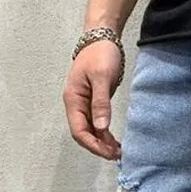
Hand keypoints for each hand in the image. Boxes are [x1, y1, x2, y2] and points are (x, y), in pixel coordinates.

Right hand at [63, 40, 123, 160]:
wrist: (102, 36)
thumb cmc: (100, 54)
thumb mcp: (102, 77)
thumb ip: (101, 103)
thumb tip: (101, 128)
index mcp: (73, 100)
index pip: (79, 131)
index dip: (93, 144)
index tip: (108, 153)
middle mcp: (76, 105)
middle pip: (83, 133)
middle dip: (98, 146)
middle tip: (116, 155)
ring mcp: (84, 104)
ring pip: (90, 130)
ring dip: (102, 142)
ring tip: (117, 151)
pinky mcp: (93, 102)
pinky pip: (96, 123)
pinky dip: (104, 133)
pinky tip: (114, 140)